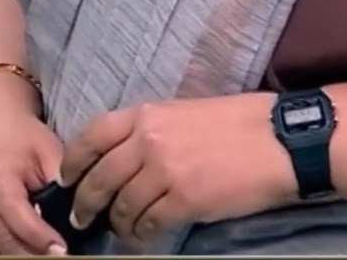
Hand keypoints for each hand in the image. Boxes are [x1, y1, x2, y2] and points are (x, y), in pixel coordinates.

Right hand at [0, 98, 67, 255]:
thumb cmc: (23, 140)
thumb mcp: (49, 151)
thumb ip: (60, 184)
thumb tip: (75, 219)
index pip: (16, 215)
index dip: (39, 238)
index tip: (63, 251)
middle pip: (0, 242)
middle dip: (33, 257)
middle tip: (61, 259)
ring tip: (43, 259)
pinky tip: (21, 259)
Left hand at [59, 93, 292, 246]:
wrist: (279, 139)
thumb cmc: (240, 122)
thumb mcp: (186, 112)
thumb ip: (152, 130)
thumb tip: (125, 156)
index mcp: (147, 114)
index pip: (90, 137)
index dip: (72, 163)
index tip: (67, 180)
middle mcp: (148, 140)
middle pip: (98, 178)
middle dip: (84, 203)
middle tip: (81, 218)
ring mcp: (163, 171)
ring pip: (120, 206)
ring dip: (116, 223)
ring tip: (121, 230)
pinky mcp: (182, 200)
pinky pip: (147, 223)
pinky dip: (141, 233)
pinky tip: (145, 235)